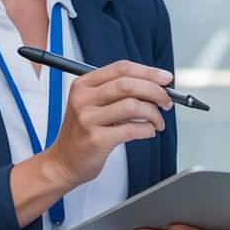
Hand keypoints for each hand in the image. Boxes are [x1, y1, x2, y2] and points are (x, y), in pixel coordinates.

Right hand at [45, 60, 173, 189]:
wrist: (63, 162)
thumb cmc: (83, 132)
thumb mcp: (93, 104)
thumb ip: (118, 92)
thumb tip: (155, 85)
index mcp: (84, 85)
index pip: (121, 68)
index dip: (148, 71)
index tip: (165, 78)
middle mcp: (83, 99)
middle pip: (128, 84)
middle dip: (155, 91)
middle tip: (166, 101)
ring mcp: (88, 119)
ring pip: (133, 106)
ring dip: (153, 113)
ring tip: (157, 121)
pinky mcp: (96, 139)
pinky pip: (132, 129)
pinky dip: (147, 129)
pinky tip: (148, 131)